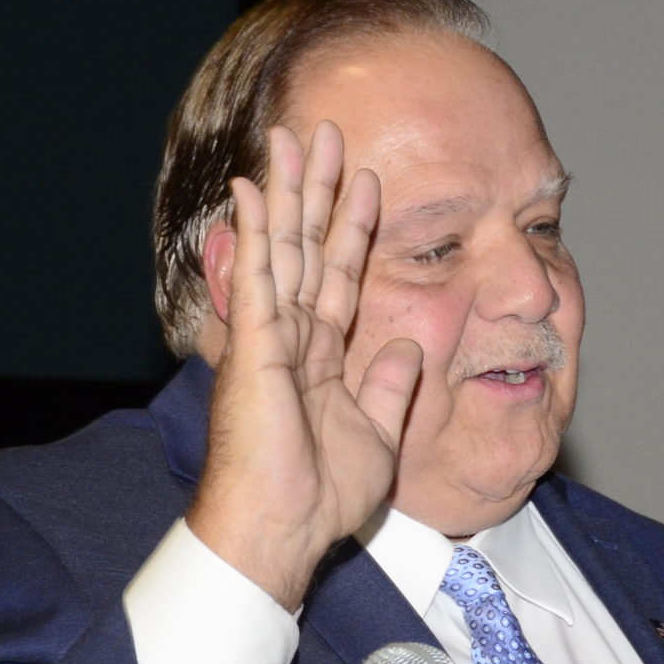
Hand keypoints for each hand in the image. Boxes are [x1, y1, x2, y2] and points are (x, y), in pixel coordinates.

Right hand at [186, 123, 421, 610]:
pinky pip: (258, 279)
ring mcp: (270, 338)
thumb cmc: (318, 497)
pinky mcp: (254, 348)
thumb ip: (391, 388)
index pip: (342, 276)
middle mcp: (292, 337)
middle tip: (324, 133)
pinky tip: (252, 190)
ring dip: (288, 192)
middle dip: (318, 190)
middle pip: (310, 247)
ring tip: (291, 138)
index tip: (367, 181)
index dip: (355, 228)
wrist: (282, 530)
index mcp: (321, 357)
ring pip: (283, 248)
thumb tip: (411, 348)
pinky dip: (256, 233)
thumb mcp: (378, 436)